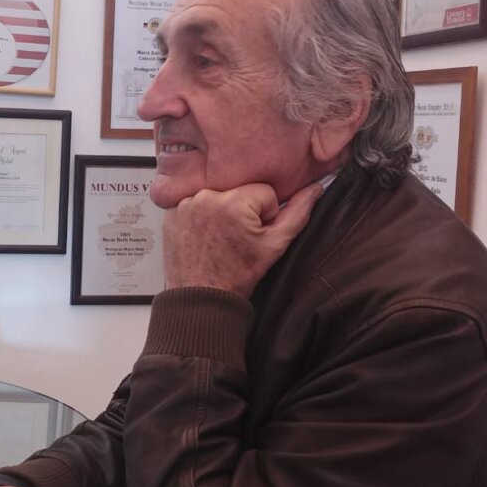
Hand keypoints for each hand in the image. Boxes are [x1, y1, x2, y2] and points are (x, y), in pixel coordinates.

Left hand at [162, 182, 324, 295]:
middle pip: (240, 190)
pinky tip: (204, 236)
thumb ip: (297, 213)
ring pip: (218, 195)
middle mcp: (207, 196)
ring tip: (220, 238)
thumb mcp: (274, 246)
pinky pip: (196, 202)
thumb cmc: (236, 276)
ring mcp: (186, 203)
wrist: (200, 298)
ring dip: (222, 211)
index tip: (254, 234)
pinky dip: (202, 215)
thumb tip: (315, 188)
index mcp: (234, 201)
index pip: (265, 191)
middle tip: (236, 238)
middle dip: (244, 210)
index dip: (265, 215)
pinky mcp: (172, 211)